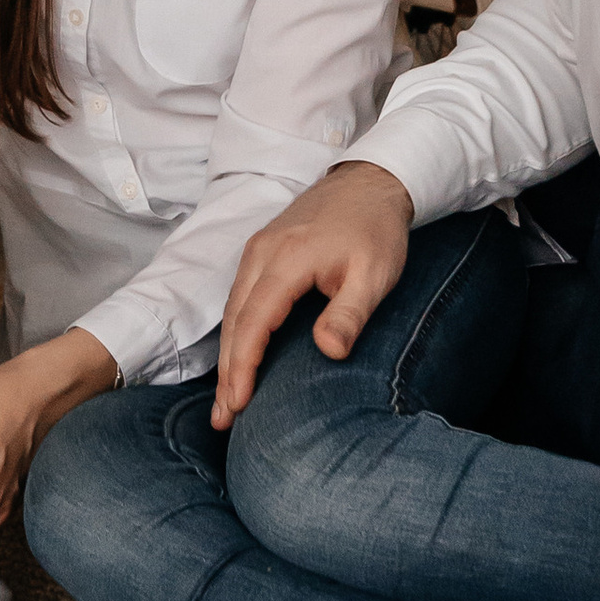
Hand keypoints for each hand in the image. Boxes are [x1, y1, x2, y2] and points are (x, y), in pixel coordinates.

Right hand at [212, 163, 412, 425]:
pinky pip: (239, 297)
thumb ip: (350, 313)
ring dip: (227, 354)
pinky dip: (236, 331)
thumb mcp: (375, 274)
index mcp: (286, 260)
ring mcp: (258, 250)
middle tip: (224, 418)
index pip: (253, 323)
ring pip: (232, 310)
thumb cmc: (375, 229)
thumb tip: (328, 350)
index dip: (242, 367)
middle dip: (226, 372)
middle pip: (233, 321)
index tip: (238, 404)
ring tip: (228, 398)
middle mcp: (261, 254)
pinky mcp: (262, 250)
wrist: (370, 182)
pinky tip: (239, 355)